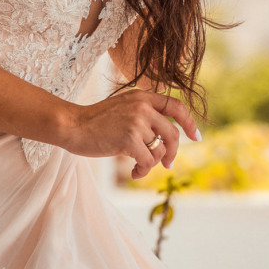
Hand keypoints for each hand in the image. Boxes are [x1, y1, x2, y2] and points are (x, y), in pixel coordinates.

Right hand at [59, 90, 200, 178]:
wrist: (73, 125)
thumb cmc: (95, 122)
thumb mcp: (122, 110)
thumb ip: (143, 116)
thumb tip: (166, 142)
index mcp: (141, 96)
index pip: (176, 105)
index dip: (189, 122)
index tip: (195, 137)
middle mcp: (142, 106)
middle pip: (172, 133)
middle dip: (172, 152)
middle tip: (168, 164)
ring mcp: (136, 121)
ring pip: (160, 149)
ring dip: (152, 163)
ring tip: (139, 166)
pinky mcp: (129, 138)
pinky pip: (148, 161)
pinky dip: (143, 170)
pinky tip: (134, 172)